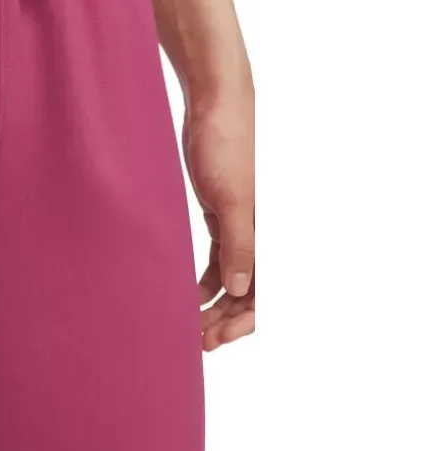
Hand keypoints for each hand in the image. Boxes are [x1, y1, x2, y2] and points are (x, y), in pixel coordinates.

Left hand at [184, 80, 254, 350]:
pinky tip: (185, 298)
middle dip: (224, 320)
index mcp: (266, 234)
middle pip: (247, 294)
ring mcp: (237, 226)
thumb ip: (239, 246)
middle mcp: (256, 235)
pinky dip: (204, 283)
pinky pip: (217, 261)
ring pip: (231, 281)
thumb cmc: (225, 147)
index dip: (243, 322)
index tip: (215, 340)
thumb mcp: (231, 200)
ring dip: (213, 306)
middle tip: (194, 342)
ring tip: (188, 327)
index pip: (263, 293)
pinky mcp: (218, 216)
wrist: (212, 108)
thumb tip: (243, 291)